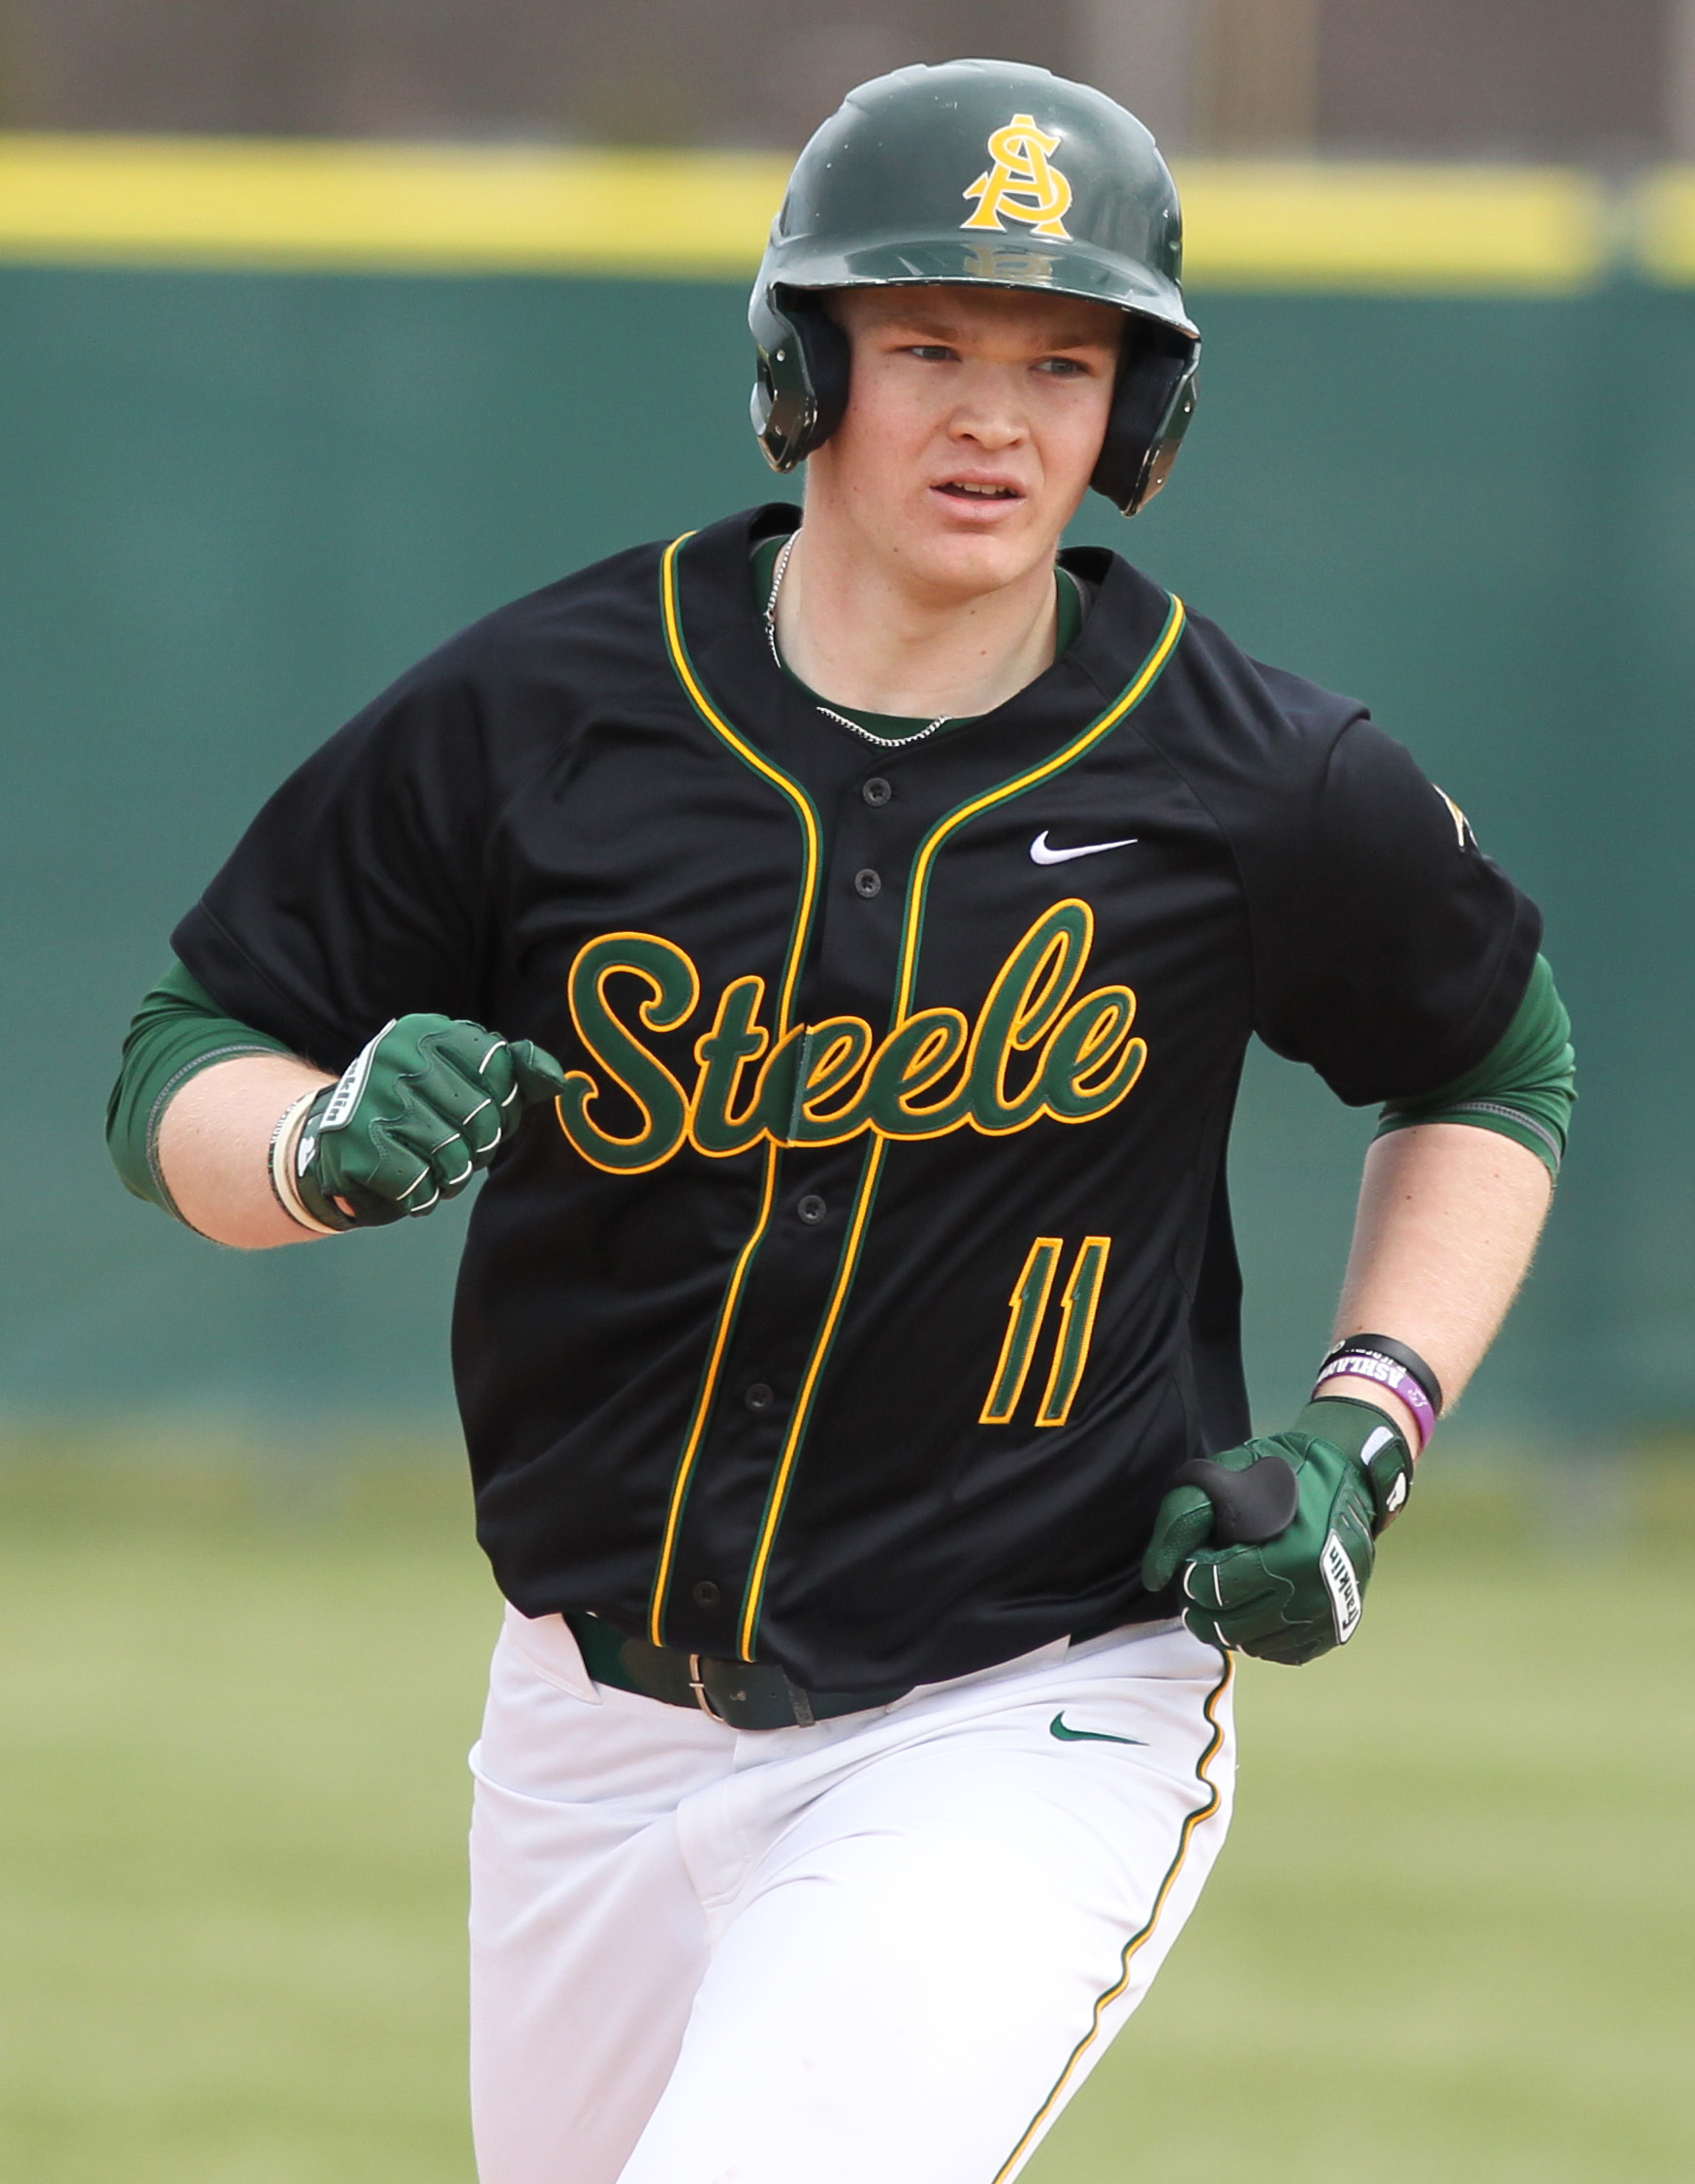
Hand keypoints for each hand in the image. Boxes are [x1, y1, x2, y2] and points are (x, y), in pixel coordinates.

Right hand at [293, 1015, 565, 1229]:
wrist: (333, 1141)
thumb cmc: (413, 1109)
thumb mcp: (459, 1076)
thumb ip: (513, 1072)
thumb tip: (559, 1079)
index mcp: (426, 1033)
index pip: (499, 1071)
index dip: (501, 1105)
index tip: (483, 1112)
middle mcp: (396, 1058)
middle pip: (483, 1119)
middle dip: (479, 1146)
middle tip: (454, 1147)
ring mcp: (373, 1102)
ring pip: (455, 1157)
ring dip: (452, 1174)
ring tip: (432, 1166)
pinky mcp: (356, 1147)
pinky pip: (420, 1184)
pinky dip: (422, 1194)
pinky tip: (408, 1183)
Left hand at [1139, 1399, 1414, 1664]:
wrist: (1351, 1479)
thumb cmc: (1287, 1472)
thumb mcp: (1232, 1473)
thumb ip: (1185, 1515)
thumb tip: (1155, 1576)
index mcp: (1292, 1556)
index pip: (1214, 1589)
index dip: (1191, 1575)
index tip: (1195, 1558)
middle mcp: (1314, 1596)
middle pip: (1227, 1625)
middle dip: (1201, 1604)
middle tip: (1201, 1580)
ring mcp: (1327, 1618)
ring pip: (1250, 1643)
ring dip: (1227, 1621)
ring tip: (1227, 1590)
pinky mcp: (1333, 1632)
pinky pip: (1278, 1652)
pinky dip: (1257, 1633)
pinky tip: (1254, 1604)